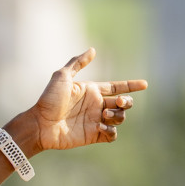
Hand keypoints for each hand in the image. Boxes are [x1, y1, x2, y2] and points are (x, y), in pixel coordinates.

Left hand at [28, 48, 146, 150]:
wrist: (40, 124)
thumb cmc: (49, 100)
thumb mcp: (61, 76)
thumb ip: (77, 63)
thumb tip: (93, 50)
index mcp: (92, 91)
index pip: (117, 87)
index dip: (131, 85)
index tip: (144, 84)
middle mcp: (96, 106)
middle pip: (123, 103)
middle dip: (127, 101)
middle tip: (119, 102)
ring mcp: (95, 121)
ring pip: (120, 118)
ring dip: (118, 115)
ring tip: (104, 115)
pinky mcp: (92, 135)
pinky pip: (112, 135)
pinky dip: (111, 131)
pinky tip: (101, 127)